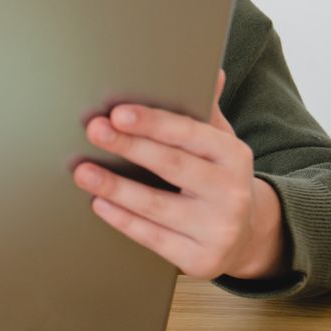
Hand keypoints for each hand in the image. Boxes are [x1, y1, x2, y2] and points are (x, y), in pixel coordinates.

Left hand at [69, 71, 288, 281]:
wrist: (247, 236)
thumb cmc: (220, 179)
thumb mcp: (220, 144)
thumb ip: (207, 112)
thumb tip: (211, 71)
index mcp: (235, 156)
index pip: (190, 134)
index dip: (153, 123)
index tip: (119, 113)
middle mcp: (230, 193)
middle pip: (172, 166)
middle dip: (129, 147)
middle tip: (94, 130)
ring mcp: (217, 230)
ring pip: (157, 205)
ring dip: (115, 187)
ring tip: (83, 172)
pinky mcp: (200, 260)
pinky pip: (153, 238)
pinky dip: (123, 220)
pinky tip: (100, 204)